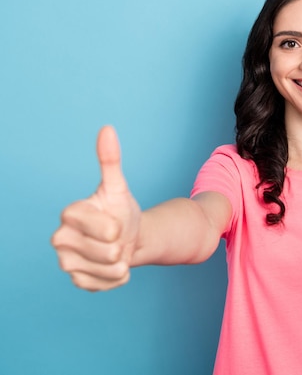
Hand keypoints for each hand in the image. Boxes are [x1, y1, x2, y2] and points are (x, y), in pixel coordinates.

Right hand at [51, 126, 140, 291]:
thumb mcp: (118, 187)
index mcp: (70, 214)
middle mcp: (61, 238)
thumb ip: (110, 160)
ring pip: (107, 269)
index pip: (99, 227)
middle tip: (116, 238)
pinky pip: (106, 284)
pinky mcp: (77, 281)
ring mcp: (67, 262)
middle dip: (121, 245)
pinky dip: (118, 277)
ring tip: (117, 251)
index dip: (114, 228)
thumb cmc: (120, 211)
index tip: (116, 223)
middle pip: (107, 251)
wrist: (127, 238)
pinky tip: (114, 266)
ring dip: (121, 263)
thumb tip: (107, 129)